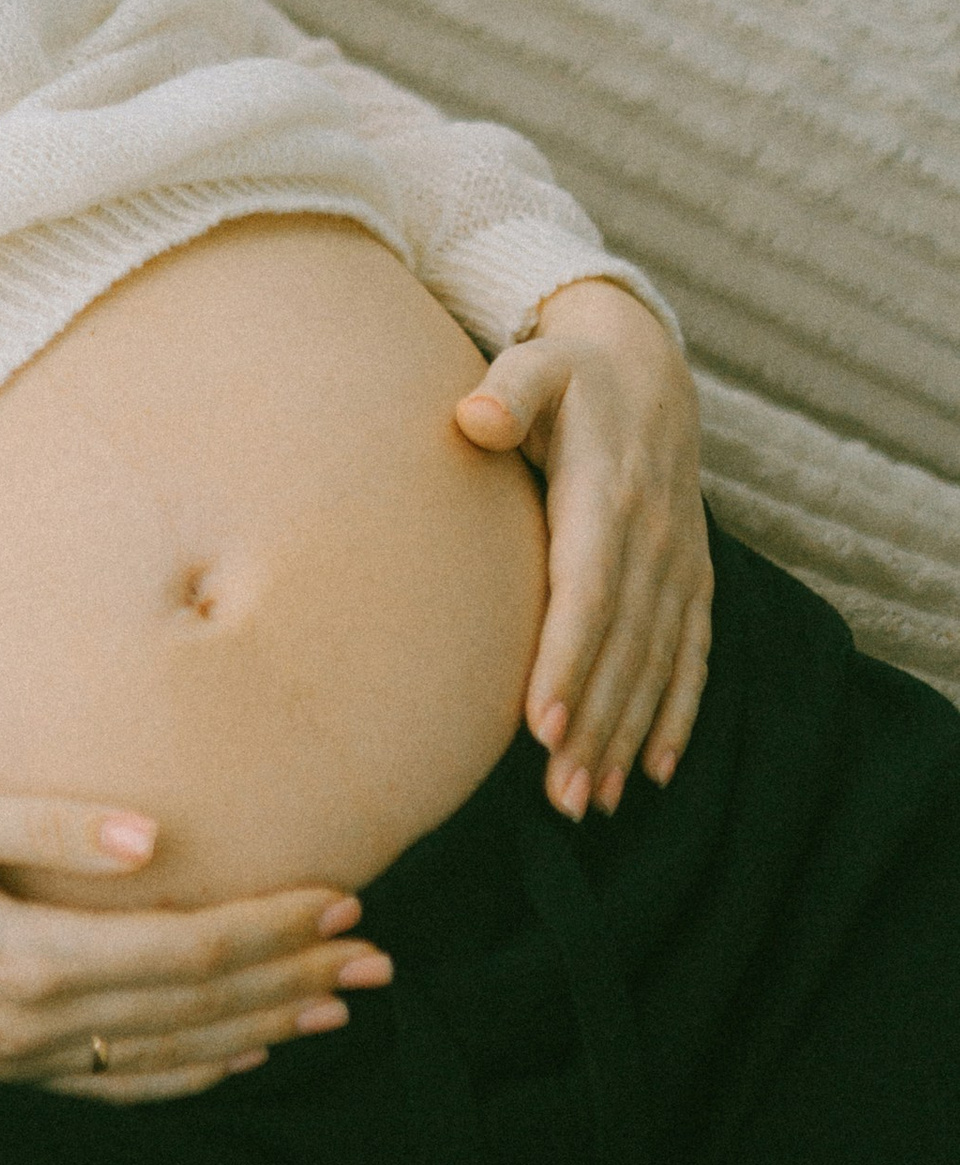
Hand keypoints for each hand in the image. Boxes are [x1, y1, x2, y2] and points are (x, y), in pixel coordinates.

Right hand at [0, 789, 394, 1102]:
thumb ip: (48, 823)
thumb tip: (154, 837)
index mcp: (31, 958)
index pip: (188, 948)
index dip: (272, 927)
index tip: (341, 901)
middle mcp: (39, 1026)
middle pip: (199, 1008)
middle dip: (296, 978)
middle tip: (379, 958)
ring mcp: (24, 1061)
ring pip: (175, 1056)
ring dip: (265, 1028)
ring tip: (339, 1007)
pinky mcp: (8, 1072)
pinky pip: (125, 1084)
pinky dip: (196, 1073)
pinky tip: (240, 1056)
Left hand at [452, 278, 712, 818]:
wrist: (648, 364)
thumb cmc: (569, 373)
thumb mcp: (538, 365)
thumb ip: (507, 390)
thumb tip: (471, 416)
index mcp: (610, 494)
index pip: (588, 590)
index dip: (567, 658)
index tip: (540, 725)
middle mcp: (655, 537)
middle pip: (623, 645)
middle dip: (595, 723)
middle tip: (562, 795)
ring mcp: (680, 561)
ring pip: (657, 662)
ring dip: (628, 734)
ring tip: (592, 800)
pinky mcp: (692, 576)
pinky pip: (692, 654)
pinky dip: (677, 713)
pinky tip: (657, 771)